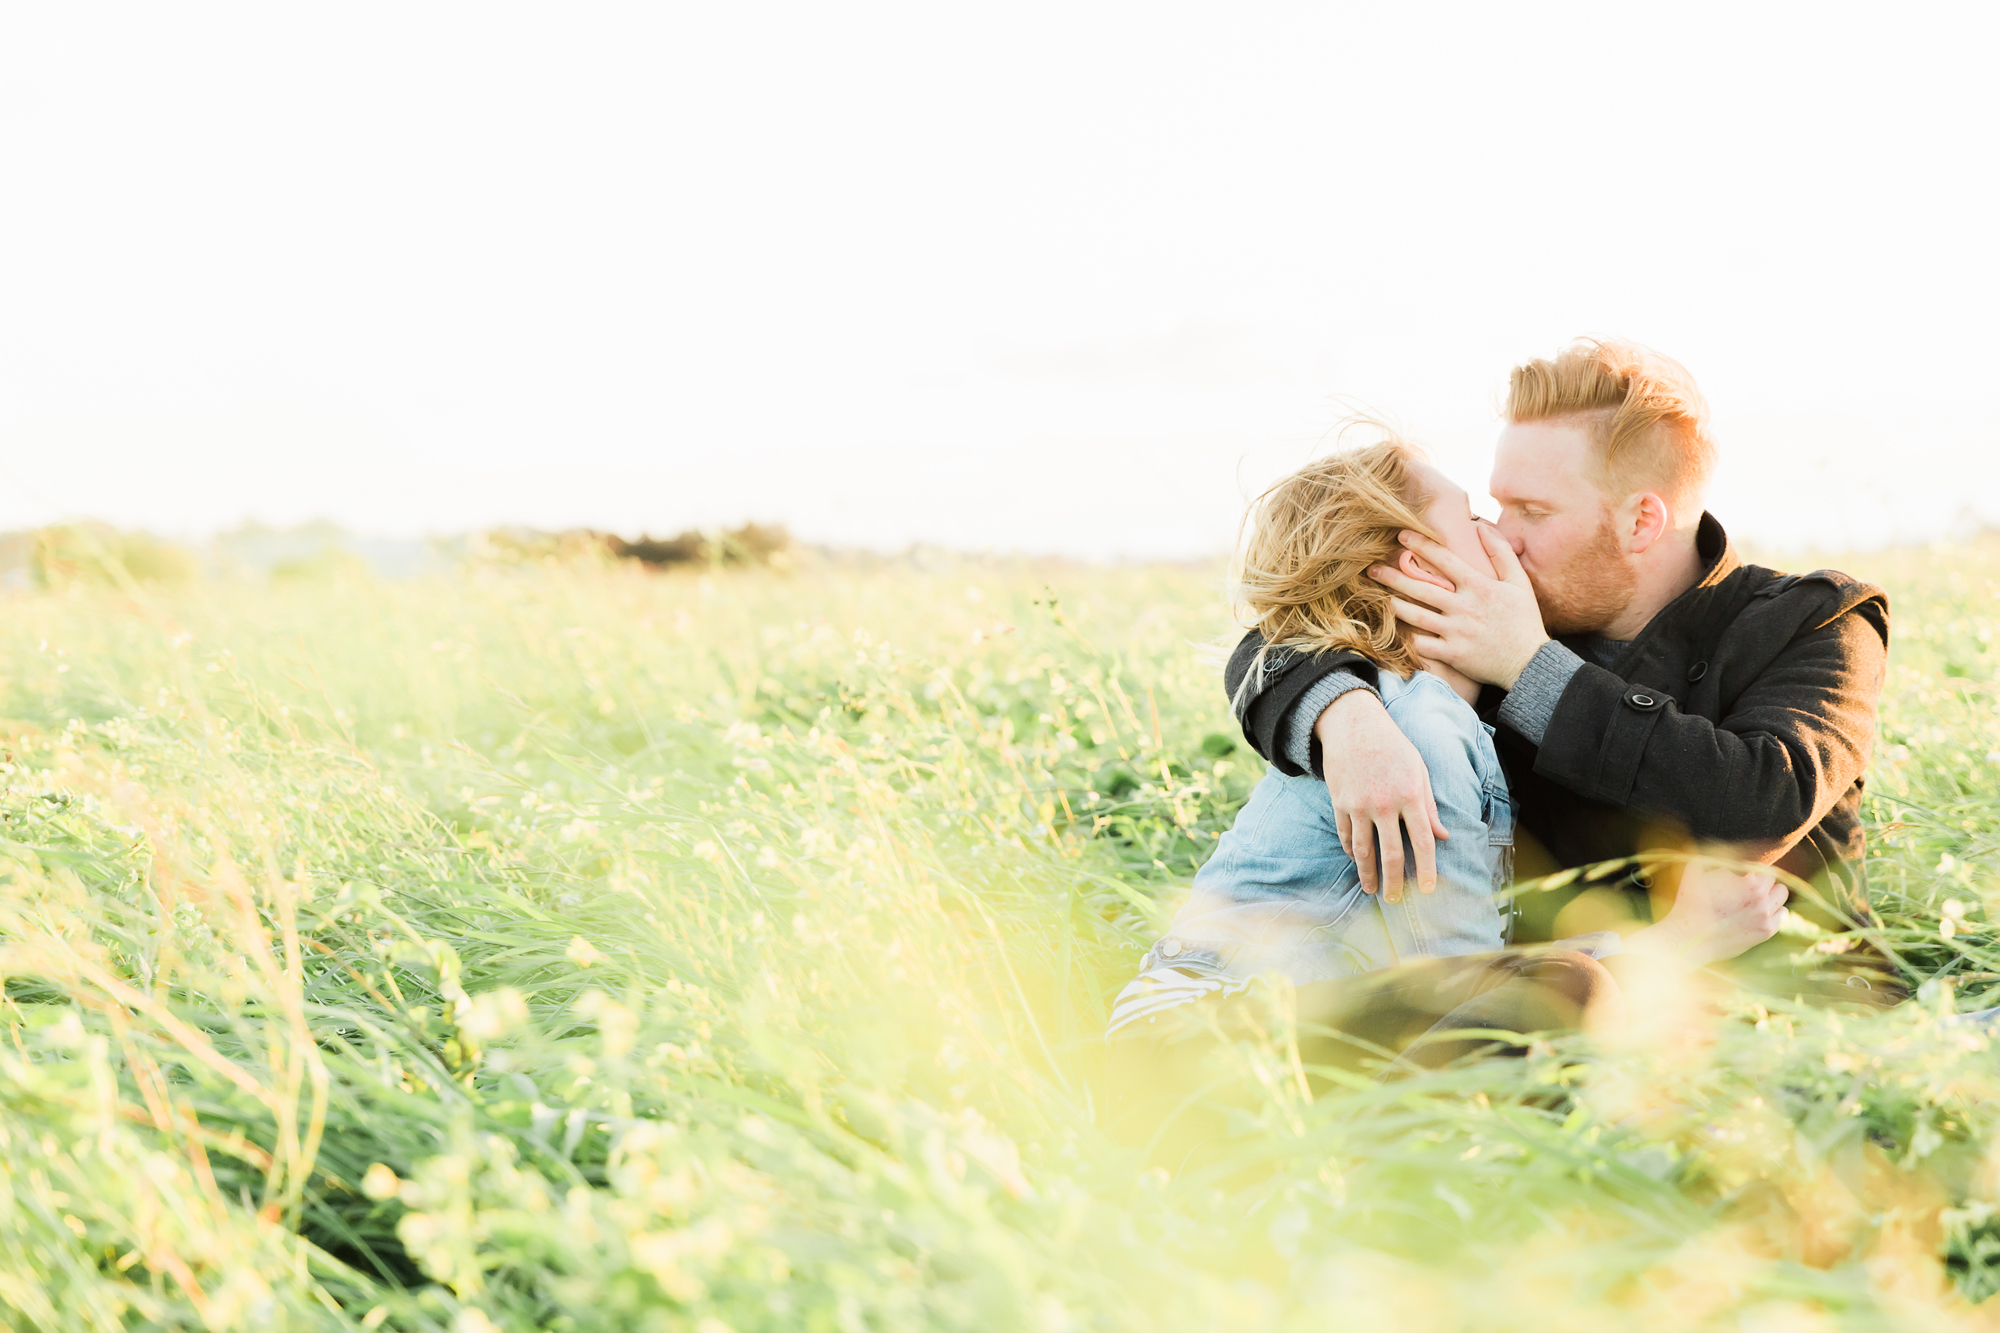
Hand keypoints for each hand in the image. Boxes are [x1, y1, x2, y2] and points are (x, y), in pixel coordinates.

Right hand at [1313, 690, 1448, 901]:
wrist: (1353, 725)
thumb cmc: (1393, 747)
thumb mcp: (1418, 771)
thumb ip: (1429, 806)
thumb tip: (1443, 837)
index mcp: (1410, 795)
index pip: (1422, 841)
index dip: (1426, 869)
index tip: (1428, 890)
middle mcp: (1384, 803)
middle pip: (1390, 853)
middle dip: (1394, 882)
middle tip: (1396, 900)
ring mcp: (1359, 804)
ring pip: (1363, 850)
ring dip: (1368, 874)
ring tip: (1372, 890)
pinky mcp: (1340, 802)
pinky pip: (1346, 835)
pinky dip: (1352, 851)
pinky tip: (1358, 862)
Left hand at [1370, 524, 1548, 688]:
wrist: (1530, 662)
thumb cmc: (1524, 620)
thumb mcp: (1519, 582)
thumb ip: (1501, 553)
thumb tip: (1480, 528)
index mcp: (1479, 586)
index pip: (1444, 559)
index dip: (1420, 545)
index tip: (1400, 536)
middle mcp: (1464, 607)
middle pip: (1420, 587)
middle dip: (1393, 576)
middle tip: (1371, 569)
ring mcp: (1456, 632)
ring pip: (1415, 615)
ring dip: (1393, 605)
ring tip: (1378, 597)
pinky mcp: (1452, 654)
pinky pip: (1422, 645)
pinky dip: (1406, 638)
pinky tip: (1392, 630)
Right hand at [1629, 861, 1789, 969]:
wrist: (1688, 938)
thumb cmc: (1689, 902)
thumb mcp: (1695, 869)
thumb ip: (1713, 856)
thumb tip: (1726, 856)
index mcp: (1749, 883)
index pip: (1763, 868)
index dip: (1750, 871)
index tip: (1742, 875)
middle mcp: (1762, 900)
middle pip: (1775, 881)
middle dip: (1761, 881)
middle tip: (1746, 887)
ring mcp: (1766, 917)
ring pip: (1782, 895)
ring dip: (1771, 893)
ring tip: (1756, 897)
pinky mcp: (1766, 932)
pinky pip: (1783, 915)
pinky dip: (1775, 910)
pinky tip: (1761, 911)